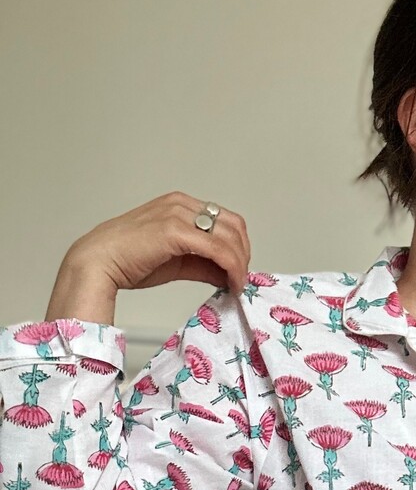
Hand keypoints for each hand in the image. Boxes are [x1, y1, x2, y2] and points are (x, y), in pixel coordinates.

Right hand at [61, 190, 250, 296]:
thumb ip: (203, 264)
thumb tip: (227, 275)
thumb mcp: (177, 261)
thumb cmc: (128, 260)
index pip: (226, 220)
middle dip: (243, 255)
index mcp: (180, 205)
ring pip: (230, 237)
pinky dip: (231, 268)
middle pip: (233, 226)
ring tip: (236, 284)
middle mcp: (182, 205)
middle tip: (240, 279)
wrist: (97, 263)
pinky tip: (230, 283)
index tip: (238, 270)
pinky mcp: (175, 231)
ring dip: (240, 264)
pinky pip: (218, 249)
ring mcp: (179, 215)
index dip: (238, 247)